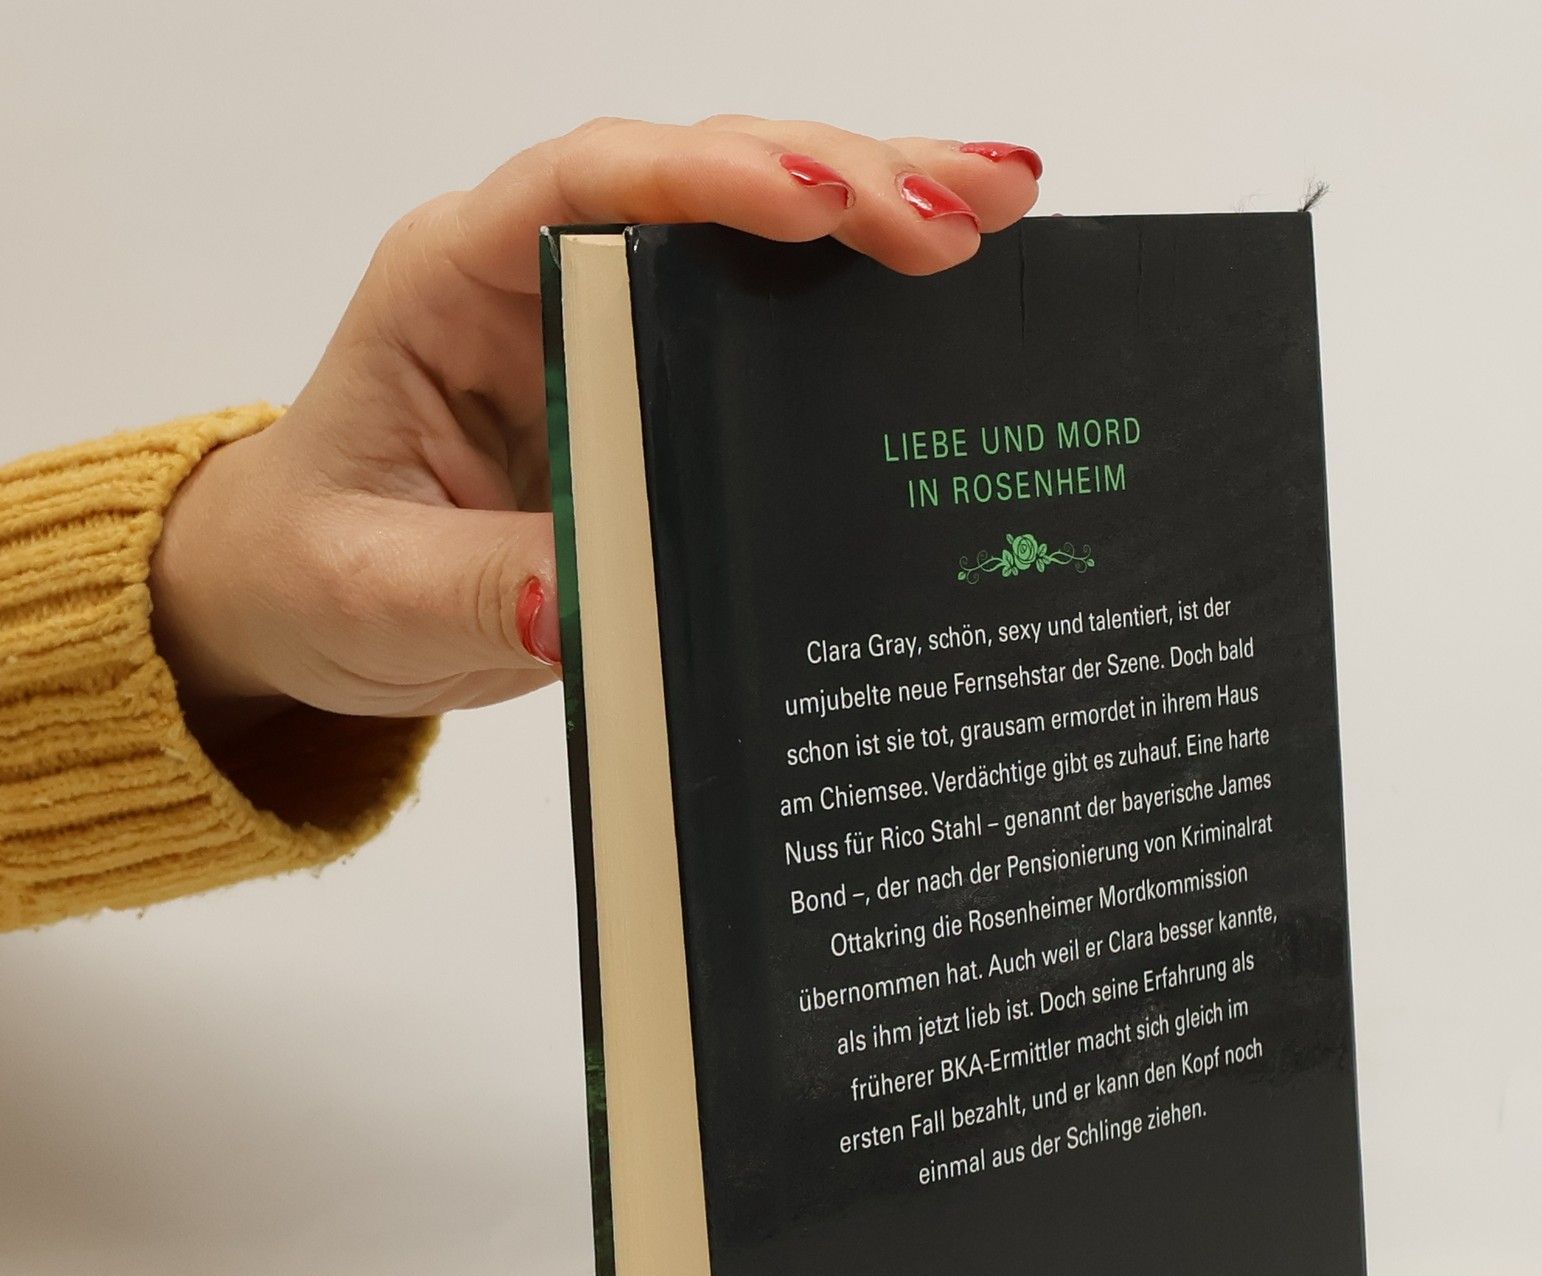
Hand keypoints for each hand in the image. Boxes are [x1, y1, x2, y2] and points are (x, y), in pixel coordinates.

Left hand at [150, 118, 1042, 725]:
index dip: (706, 181)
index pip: (585, 188)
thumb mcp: (376, 593)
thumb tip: (582, 601)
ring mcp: (608, 317)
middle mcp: (541, 273)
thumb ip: (471, 587)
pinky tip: (957, 272)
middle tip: (963, 217)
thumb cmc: (320, 570)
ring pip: (752, 221)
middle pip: (699, 179)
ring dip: (878, 201)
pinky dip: (860, 287)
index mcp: (453, 283)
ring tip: (1002, 206)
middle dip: (837, 180)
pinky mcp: (657, 375)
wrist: (311, 595)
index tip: (817, 208)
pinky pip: (767, 307)